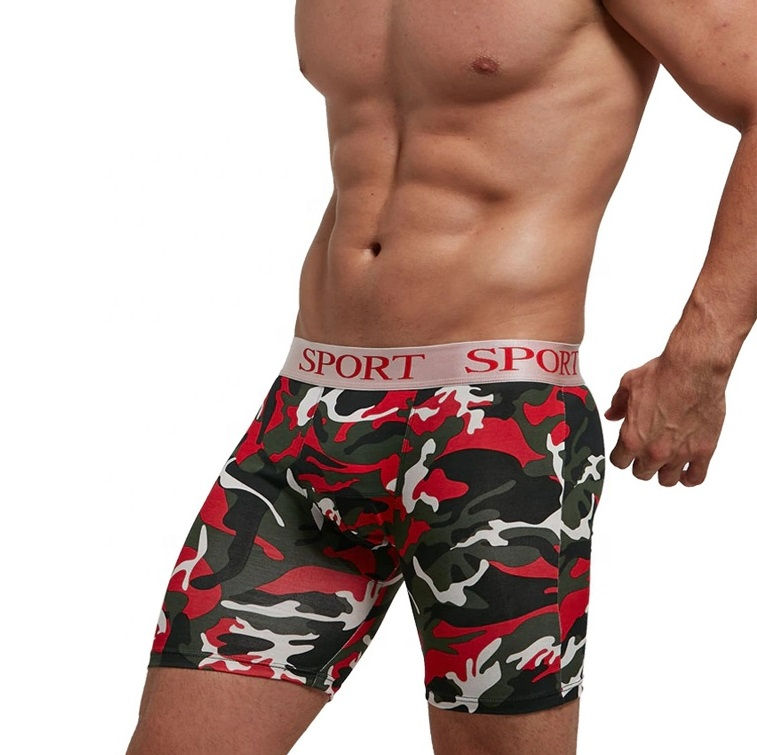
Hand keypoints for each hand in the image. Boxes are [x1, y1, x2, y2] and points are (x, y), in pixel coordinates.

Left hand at [604, 353, 725, 486]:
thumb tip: (611, 415)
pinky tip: (685, 473)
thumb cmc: (662, 375)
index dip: (621, 456)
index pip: (619, 462)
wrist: (693, 370)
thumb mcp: (629, 385)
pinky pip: (696, 478)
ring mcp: (679, 454)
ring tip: (665, 462)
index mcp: (632, 437)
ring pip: (667, 480)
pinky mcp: (703, 451)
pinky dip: (689, 478)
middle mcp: (654, 451)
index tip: (625, 452)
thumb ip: (618, 405)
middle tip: (646, 454)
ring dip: (664, 472)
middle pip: (642, 473)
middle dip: (641, 464)